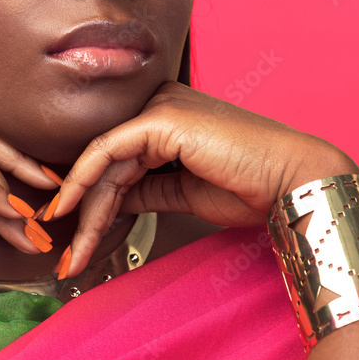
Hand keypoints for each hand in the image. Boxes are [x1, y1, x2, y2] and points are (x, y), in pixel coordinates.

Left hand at [48, 81, 358, 277]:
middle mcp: (159, 105)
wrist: (290, 181)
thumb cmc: (249, 188)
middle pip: (106, 162)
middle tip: (69, 254)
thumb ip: (145, 190)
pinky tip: (71, 212)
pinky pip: (107, 151)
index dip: (92, 198)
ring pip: (102, 162)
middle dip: (83, 212)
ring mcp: (159, 108)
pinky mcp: (159, 120)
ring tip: (75, 252)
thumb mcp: (183, 192)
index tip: (75, 235)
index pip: (117, 159)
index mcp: (168, 118)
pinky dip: (84, 183)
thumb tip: (110, 204)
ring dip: (84, 212)